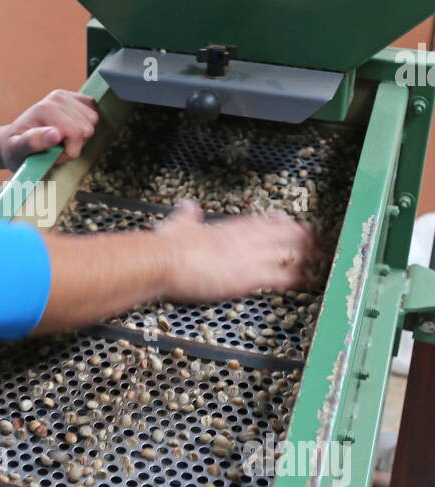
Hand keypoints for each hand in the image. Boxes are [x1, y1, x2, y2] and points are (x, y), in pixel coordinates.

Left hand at [0, 89, 99, 170]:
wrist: (14, 139)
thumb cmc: (15, 149)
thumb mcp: (17, 151)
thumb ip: (33, 142)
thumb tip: (55, 134)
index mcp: (45, 109)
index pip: (75, 135)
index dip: (67, 153)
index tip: (51, 155)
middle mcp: (57, 98)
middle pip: (86, 129)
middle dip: (74, 146)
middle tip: (55, 149)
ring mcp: (66, 95)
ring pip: (92, 122)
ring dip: (80, 137)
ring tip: (62, 140)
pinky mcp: (75, 97)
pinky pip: (94, 111)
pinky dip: (86, 123)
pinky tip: (71, 129)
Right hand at [153, 199, 316, 301]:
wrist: (165, 260)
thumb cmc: (168, 245)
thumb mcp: (178, 223)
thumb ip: (187, 215)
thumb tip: (188, 206)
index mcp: (227, 228)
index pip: (259, 222)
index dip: (277, 222)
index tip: (289, 220)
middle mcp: (243, 239)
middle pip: (279, 234)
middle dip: (299, 235)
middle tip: (316, 235)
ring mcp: (249, 257)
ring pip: (286, 253)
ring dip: (305, 255)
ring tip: (322, 256)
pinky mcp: (249, 276)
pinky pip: (280, 277)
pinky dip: (297, 278)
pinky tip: (309, 281)